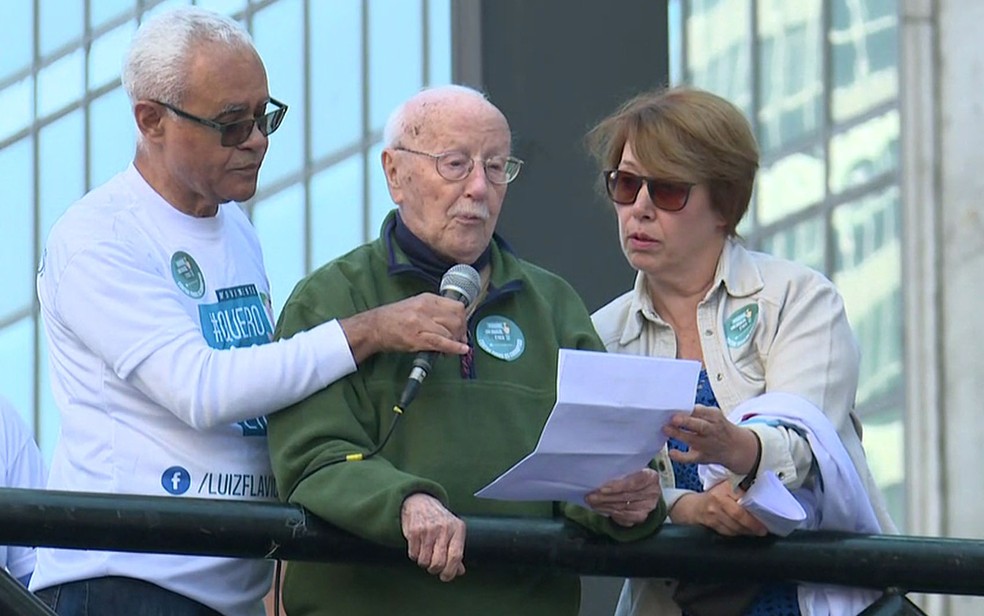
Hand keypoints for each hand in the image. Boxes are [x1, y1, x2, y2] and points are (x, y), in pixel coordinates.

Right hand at [341, 294, 468, 363]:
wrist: (374, 327)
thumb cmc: (394, 318)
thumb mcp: (416, 305)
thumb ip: (434, 310)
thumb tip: (453, 321)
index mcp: (427, 299)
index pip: (456, 306)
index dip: (463, 319)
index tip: (462, 327)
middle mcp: (426, 308)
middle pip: (456, 319)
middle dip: (462, 332)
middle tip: (459, 340)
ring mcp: (421, 323)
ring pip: (450, 332)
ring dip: (456, 342)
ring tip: (451, 348)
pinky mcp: (417, 338)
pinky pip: (442, 343)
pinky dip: (454, 348)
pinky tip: (462, 350)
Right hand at [400, 493, 466, 581]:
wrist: (420, 501)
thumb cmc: (439, 520)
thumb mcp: (453, 531)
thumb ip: (456, 551)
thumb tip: (460, 571)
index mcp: (457, 529)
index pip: (456, 556)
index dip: (451, 571)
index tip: (446, 577)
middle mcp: (444, 528)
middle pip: (439, 562)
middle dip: (435, 569)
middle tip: (434, 567)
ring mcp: (428, 529)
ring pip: (425, 561)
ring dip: (424, 563)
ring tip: (426, 554)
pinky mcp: (414, 531)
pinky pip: (413, 555)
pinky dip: (415, 556)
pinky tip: (418, 547)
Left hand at [584, 468, 662, 526]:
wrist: (642, 488)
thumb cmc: (631, 475)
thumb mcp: (628, 469)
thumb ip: (619, 472)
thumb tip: (598, 476)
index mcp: (650, 477)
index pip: (634, 482)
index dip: (617, 486)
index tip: (602, 489)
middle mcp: (653, 492)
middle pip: (626, 496)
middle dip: (605, 497)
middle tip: (590, 497)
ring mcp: (649, 506)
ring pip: (624, 508)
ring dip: (605, 506)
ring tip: (592, 503)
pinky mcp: (643, 516)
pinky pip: (626, 518)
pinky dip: (613, 514)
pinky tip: (603, 510)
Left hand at [664, 405, 759, 473]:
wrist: (735, 447)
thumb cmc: (718, 427)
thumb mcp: (713, 415)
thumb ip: (697, 411)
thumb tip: (677, 409)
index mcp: (714, 417)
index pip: (701, 411)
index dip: (688, 410)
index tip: (675, 408)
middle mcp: (711, 430)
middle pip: (699, 425)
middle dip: (686, 422)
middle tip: (673, 419)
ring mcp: (706, 445)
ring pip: (693, 440)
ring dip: (679, 435)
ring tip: (666, 429)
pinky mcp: (702, 457)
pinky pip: (690, 458)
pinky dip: (680, 456)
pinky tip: (671, 452)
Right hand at [671, 480, 767, 535]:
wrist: (692, 507)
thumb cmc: (713, 496)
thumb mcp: (725, 487)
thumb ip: (739, 490)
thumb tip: (760, 494)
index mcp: (722, 491)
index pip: (740, 505)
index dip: (752, 515)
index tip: (763, 519)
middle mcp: (716, 503)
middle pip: (738, 518)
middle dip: (752, 526)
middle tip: (762, 530)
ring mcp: (713, 516)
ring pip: (734, 527)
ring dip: (747, 531)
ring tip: (756, 531)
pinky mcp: (712, 525)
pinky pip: (728, 532)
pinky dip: (738, 533)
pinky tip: (744, 532)